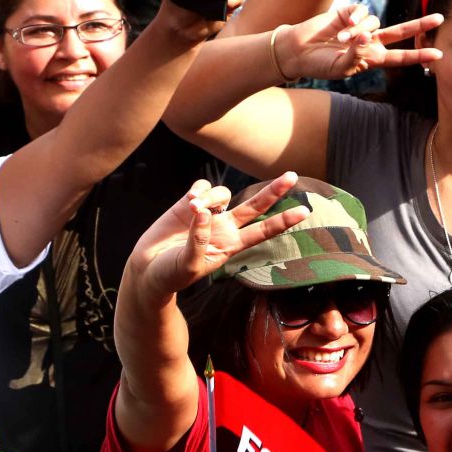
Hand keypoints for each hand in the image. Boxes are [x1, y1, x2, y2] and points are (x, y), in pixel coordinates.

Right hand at [128, 174, 307, 298]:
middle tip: (292, 176)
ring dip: (212, 196)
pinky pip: (202, 187)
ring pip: (223, 192)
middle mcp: (225, 227)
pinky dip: (199, 190)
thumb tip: (205, 211)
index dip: (284, 221)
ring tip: (192, 210)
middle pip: (256, 205)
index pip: (263, 231)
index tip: (305, 212)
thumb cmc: (171, 275)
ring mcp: (208, 213)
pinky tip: (189, 202)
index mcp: (231, 245)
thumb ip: (199, 239)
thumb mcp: (189, 265)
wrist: (147, 270)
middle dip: (274, 191)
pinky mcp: (189, 204)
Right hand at [275, 4, 441, 82]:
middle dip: (420, 25)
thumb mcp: (340, 67)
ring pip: (375, 21)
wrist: (299, 51)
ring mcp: (360, 26)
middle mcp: (370, 42)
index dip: (419, 56)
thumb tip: (367, 38)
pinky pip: (361, 11)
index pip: (400, 58)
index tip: (439, 55)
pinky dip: (354, 18)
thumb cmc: (319, 65)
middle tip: (440, 18)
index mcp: (372, 59)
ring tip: (340, 38)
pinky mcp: (348, 12)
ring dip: (359, 30)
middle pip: (401, 32)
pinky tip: (342, 25)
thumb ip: (356, 55)